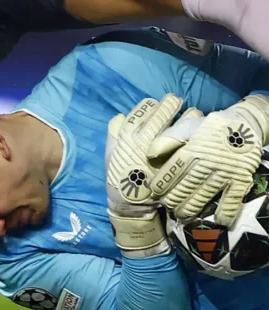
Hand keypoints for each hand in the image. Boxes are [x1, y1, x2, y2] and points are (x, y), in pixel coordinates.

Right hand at [105, 94, 183, 256]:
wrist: (131, 205)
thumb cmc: (120, 177)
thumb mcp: (111, 155)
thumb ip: (114, 134)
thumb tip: (121, 116)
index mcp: (128, 134)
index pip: (145, 107)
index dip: (153, 105)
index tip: (157, 106)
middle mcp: (147, 138)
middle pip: (166, 109)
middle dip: (173, 104)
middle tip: (178, 104)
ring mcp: (166, 149)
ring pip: (184, 120)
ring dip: (190, 116)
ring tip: (192, 118)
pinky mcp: (180, 160)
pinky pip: (193, 140)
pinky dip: (196, 134)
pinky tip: (198, 135)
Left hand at [148, 95, 268, 227]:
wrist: (246, 123)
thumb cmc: (210, 128)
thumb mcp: (187, 126)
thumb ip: (168, 139)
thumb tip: (150, 155)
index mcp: (194, 148)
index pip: (174, 169)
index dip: (162, 182)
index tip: (154, 192)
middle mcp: (209, 162)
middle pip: (187, 185)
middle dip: (173, 199)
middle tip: (165, 206)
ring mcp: (226, 171)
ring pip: (204, 194)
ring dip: (191, 208)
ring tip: (181, 215)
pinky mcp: (241, 178)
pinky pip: (233, 198)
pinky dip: (225, 211)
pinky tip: (218, 221)